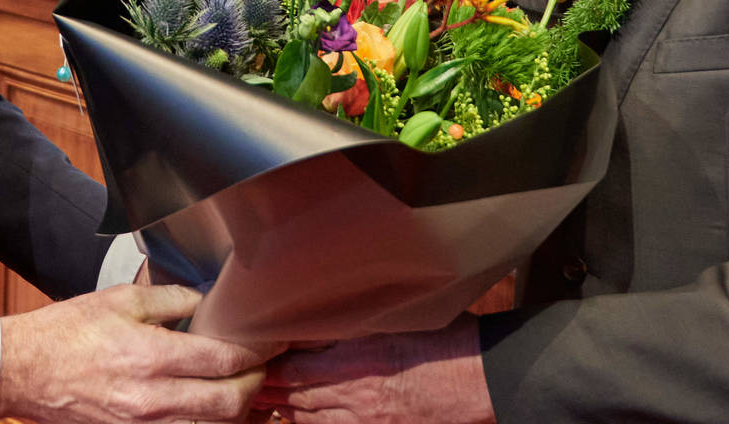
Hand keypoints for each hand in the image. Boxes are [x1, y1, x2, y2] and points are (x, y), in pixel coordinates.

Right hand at [0, 284, 274, 423]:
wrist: (23, 371)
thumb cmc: (67, 331)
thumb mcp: (119, 300)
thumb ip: (170, 299)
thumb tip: (207, 301)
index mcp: (150, 356)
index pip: (224, 360)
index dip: (257, 352)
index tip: (272, 341)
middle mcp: (151, 399)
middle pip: (228, 404)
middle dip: (255, 385)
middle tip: (264, 367)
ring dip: (236, 412)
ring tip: (245, 390)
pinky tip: (212, 410)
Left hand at [255, 317, 492, 423]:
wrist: (482, 376)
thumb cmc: (445, 339)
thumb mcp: (395, 320)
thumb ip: (355, 321)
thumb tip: (320, 315)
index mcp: (358, 364)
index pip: (298, 370)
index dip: (272, 368)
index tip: (252, 360)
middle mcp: (359, 397)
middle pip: (301, 399)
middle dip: (271, 394)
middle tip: (246, 388)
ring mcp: (371, 420)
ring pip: (316, 420)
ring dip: (289, 412)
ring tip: (265, 406)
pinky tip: (304, 420)